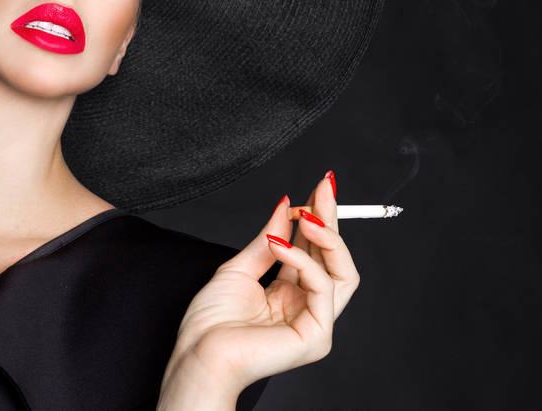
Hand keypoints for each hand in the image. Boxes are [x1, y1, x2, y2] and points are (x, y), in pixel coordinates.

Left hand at [156, 174, 359, 410]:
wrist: (198, 353)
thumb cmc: (210, 322)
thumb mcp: (239, 267)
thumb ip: (268, 238)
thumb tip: (286, 206)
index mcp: (290, 293)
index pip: (315, 251)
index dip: (319, 218)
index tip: (319, 187)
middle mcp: (307, 307)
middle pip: (335, 259)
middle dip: (331, 219)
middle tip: (323, 189)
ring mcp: (315, 322)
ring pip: (342, 272)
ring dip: (326, 236)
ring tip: (305, 213)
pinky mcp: (316, 335)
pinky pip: (322, 287)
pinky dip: (303, 260)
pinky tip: (280, 245)